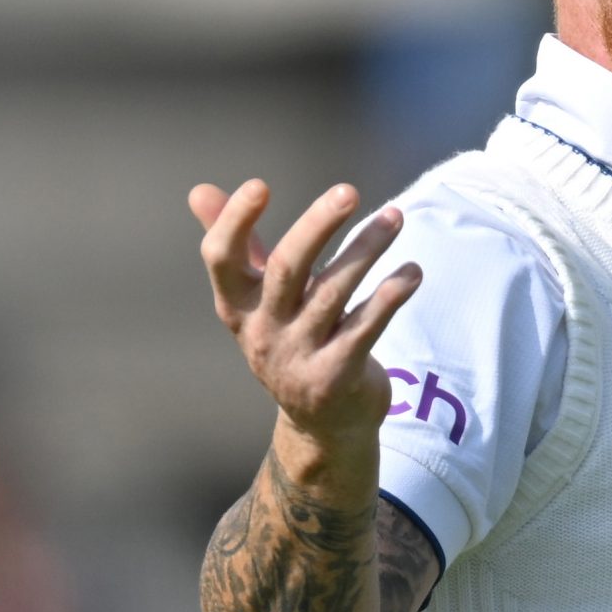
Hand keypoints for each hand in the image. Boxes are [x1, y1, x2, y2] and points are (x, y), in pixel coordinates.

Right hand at [189, 180, 420, 446]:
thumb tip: (199, 190)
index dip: (235, 222)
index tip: (259, 186)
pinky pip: (365, 329)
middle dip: (316, 226)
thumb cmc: (291, 341)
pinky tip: (411, 272)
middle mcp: (263, 331)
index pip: (221, 259)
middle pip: (286, 269)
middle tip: (348, 191)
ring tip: (395, 217)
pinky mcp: (336, 377)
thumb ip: (238, 245)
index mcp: (238, 306)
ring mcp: (299, 356)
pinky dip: (389, 297)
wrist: (322, 424)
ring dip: (366, 249)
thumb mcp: (258, 298)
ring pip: (334, 292)